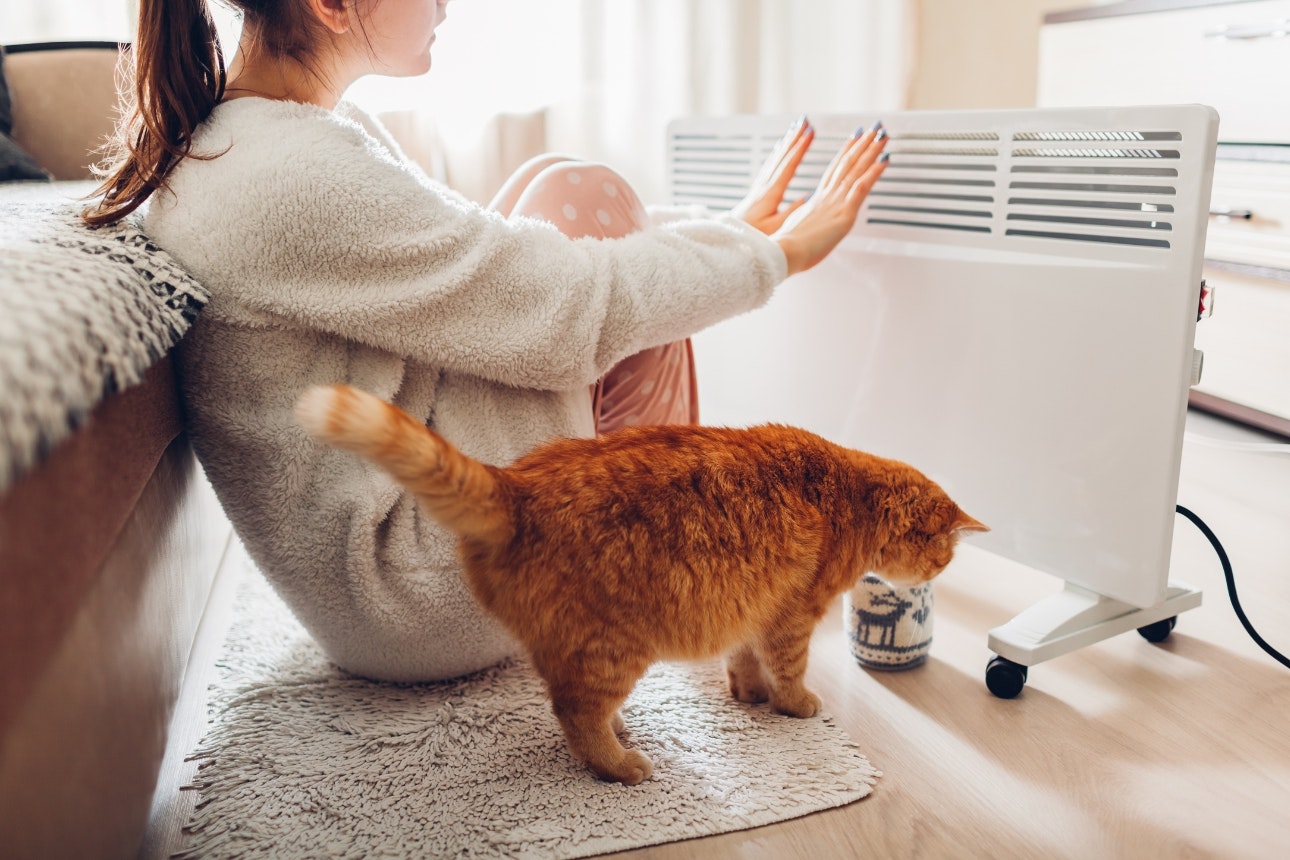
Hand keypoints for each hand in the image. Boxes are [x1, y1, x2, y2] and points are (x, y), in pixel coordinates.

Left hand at [732, 116, 814, 235]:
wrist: (729, 244)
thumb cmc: (751, 239)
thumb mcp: (776, 228)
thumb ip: (791, 212)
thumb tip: (808, 197)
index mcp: (769, 194)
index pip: (787, 165)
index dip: (800, 148)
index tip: (810, 131)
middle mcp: (762, 187)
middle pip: (780, 157)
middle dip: (793, 138)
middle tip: (804, 122)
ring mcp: (758, 190)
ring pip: (773, 160)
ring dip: (785, 144)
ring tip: (794, 131)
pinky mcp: (755, 195)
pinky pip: (768, 168)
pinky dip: (776, 156)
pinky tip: (779, 154)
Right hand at [773, 123, 888, 275]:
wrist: (784, 251)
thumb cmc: (787, 248)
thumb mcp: (796, 230)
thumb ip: (805, 222)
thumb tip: (807, 222)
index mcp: (816, 201)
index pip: (833, 171)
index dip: (844, 153)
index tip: (853, 140)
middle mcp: (827, 197)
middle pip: (846, 163)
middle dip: (861, 144)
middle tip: (872, 129)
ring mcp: (836, 202)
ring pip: (856, 169)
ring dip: (871, 150)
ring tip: (881, 135)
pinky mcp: (845, 213)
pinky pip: (862, 186)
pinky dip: (875, 171)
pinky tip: (885, 160)